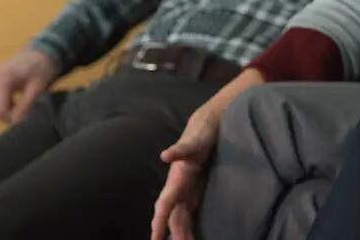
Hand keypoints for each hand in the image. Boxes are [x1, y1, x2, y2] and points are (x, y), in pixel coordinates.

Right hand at [0, 48, 57, 122]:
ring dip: (10, 110)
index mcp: (2, 80)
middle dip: (12, 115)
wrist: (42, 51)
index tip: (26, 120)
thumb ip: (26, 105)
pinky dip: (8, 104)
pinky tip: (20, 102)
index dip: (12, 118)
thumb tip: (17, 123)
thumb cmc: (42, 67)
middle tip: (28, 114)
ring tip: (26, 107)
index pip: (0, 109)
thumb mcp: (38, 87)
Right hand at [150, 105, 221, 239]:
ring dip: (181, 234)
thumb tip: (164, 155)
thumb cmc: (198, 136)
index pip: (164, 204)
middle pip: (173, 217)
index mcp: (176, 180)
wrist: (205, 129)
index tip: (154, 237)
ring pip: (179, 219)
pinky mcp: (194, 193)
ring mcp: (185, 192)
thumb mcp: (192, 142)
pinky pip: (189, 214)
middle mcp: (177, 189)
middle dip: (172, 234)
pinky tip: (189, 237)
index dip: (159, 221)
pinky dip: (188, 227)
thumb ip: (180, 149)